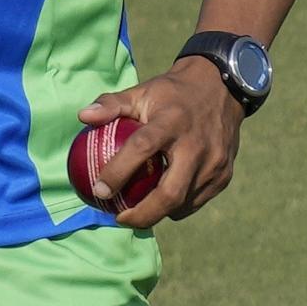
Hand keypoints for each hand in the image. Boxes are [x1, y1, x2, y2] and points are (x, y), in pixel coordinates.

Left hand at [77, 56, 244, 226]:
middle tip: (119, 218)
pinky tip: (160, 204)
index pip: (142, 149)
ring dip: (158, 212)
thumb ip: (111, 104)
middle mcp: (195, 144)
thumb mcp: (142, 92)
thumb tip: (82, 117)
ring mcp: (214, 163)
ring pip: (184, 202)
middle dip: (143, 214)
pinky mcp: (224, 174)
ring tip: (135, 213)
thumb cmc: (171, 93)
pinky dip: (177, 206)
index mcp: (171, 120)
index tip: (99, 190)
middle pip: (170, 193)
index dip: (118, 172)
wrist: (221, 87)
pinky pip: (196, 200)